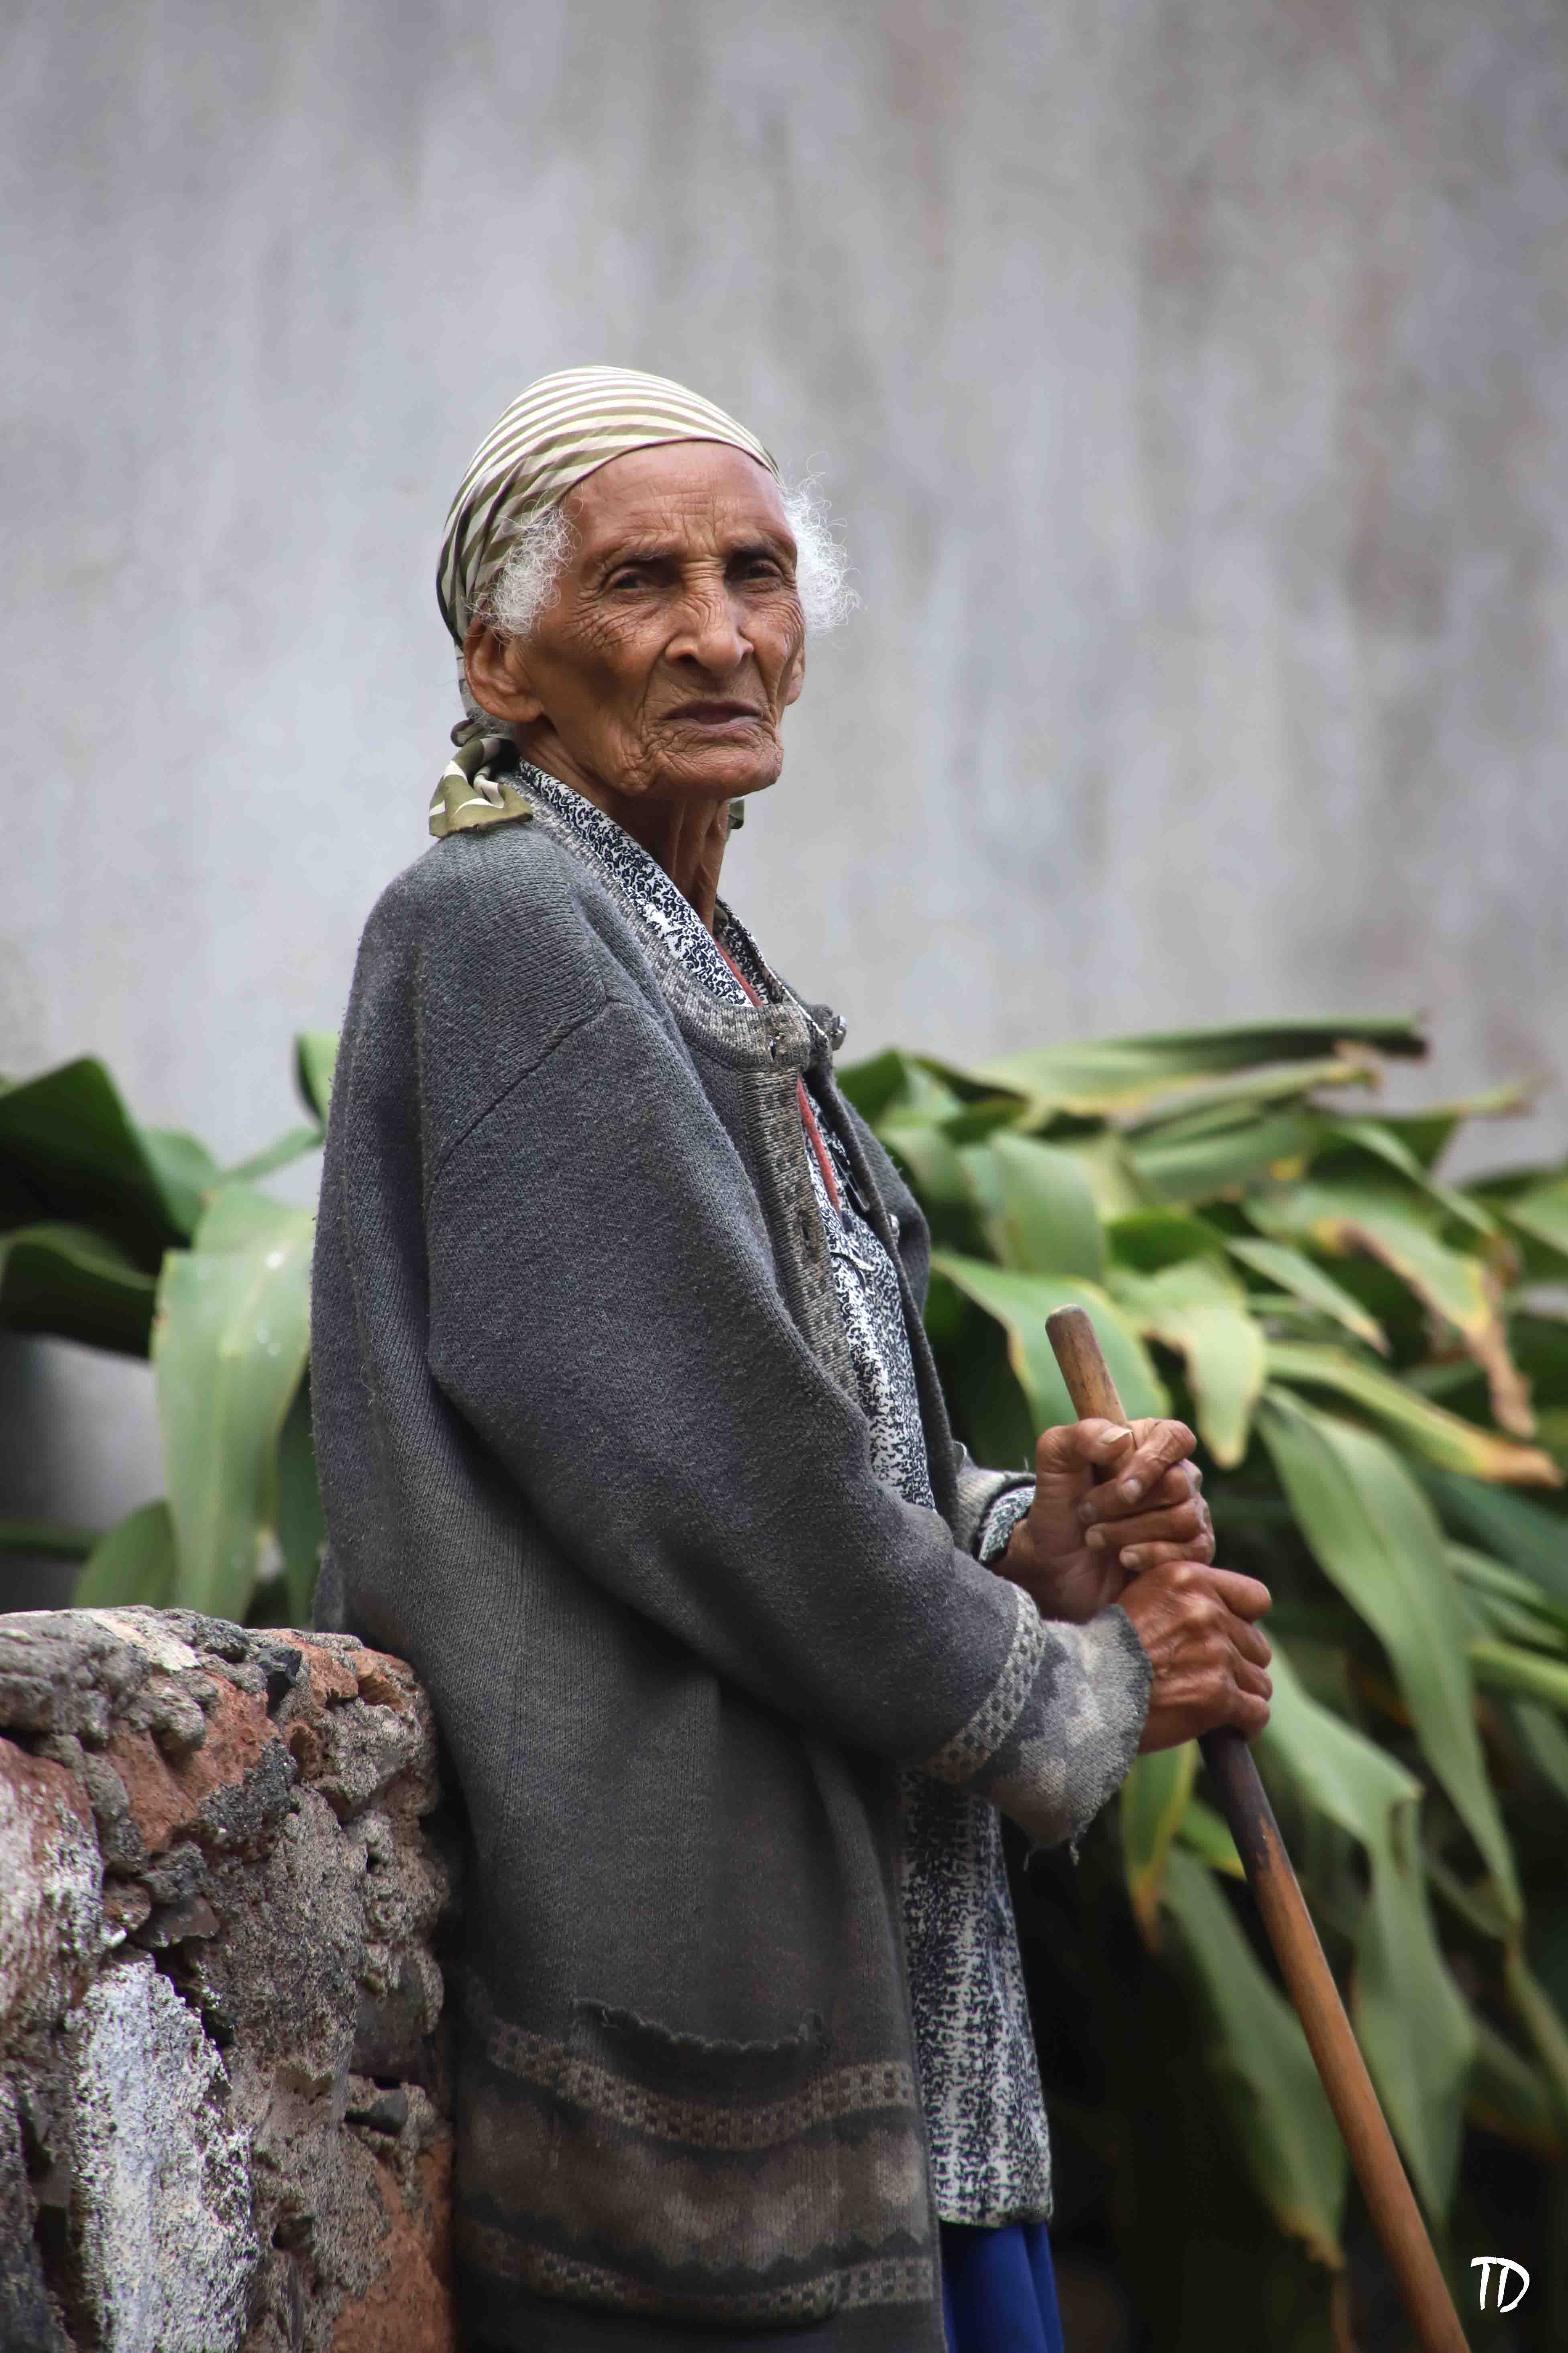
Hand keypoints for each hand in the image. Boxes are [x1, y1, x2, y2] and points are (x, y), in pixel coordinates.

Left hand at [997, 1417, 1213, 1623]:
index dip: (1153, 1461)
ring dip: (1130, 1531)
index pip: (1175, 1437)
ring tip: (1095, 1538)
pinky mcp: (1192, 1550)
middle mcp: (1176, 1475)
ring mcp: (1189, 1513)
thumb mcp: (1055, 1461)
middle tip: (1086, 1513)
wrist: (1054, 1562)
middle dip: (1123, 1504)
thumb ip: (1081, 1436)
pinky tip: (1124, 1558)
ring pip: (1184, 1518)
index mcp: (1148, 1443)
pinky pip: (1193, 1551)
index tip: (1122, 1488)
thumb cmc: (1059, 1504)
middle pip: (1178, 1483)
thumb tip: (1121, 1438)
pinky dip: (1152, 1555)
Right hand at [1120, 1560, 1272, 1749]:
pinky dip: (1245, 1726)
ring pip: (1259, 1681)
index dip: (1246, 1623)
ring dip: (1240, 1697)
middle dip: (1239, 1666)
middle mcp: (1206, 1610)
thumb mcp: (1140, 1600)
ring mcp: (1215, 1653)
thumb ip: (1184, 1602)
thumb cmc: (1105, 1653)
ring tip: (1211, 1707)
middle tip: (1210, 1681)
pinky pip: (1257, 1713)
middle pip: (1257, 1645)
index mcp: (1187, 1579)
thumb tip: (1226, 1618)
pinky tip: (1229, 1729)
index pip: (1256, 1598)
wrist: (1082, 1692)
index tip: (1230, 1639)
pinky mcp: (1218, 1694)